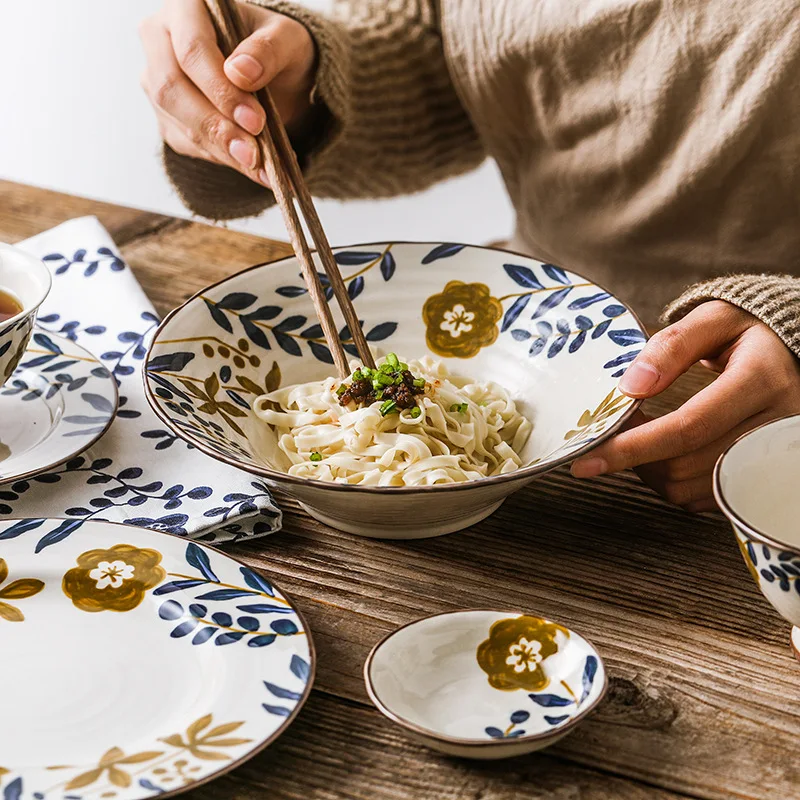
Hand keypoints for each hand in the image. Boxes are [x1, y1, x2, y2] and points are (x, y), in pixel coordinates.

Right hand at [139, 0, 314, 181]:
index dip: (220, 89)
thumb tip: (241, 72)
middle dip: (216, 126)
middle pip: (172, 89)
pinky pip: (188, 144)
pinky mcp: (167, 117)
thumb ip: (267, 50)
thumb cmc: (276, 47)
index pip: (191, 51)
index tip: (256, 120)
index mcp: (185, 8)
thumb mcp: (286, 39)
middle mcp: (160, 41)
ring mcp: (158, 81)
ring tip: (259, 166)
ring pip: (177, 122)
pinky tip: (253, 168)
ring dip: (220, 149)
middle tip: (254, 154)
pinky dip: (222, 159)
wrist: (273, 73)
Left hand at [570, 301, 799, 510]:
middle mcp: (776, 427)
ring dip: (649, 470)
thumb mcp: (715, 318)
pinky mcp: (763, 477)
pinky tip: (662, 452)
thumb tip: (630, 387)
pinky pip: (705, 497)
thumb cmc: (750, 332)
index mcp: (763, 381)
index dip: (631, 447)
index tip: (585, 459)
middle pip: (684, 465)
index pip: (687, 427)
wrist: (798, 355)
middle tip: (609, 432)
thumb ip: (672, 345)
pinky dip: (672, 480)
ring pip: (691, 488)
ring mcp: (773, 458)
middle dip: (634, 457)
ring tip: (637, 438)